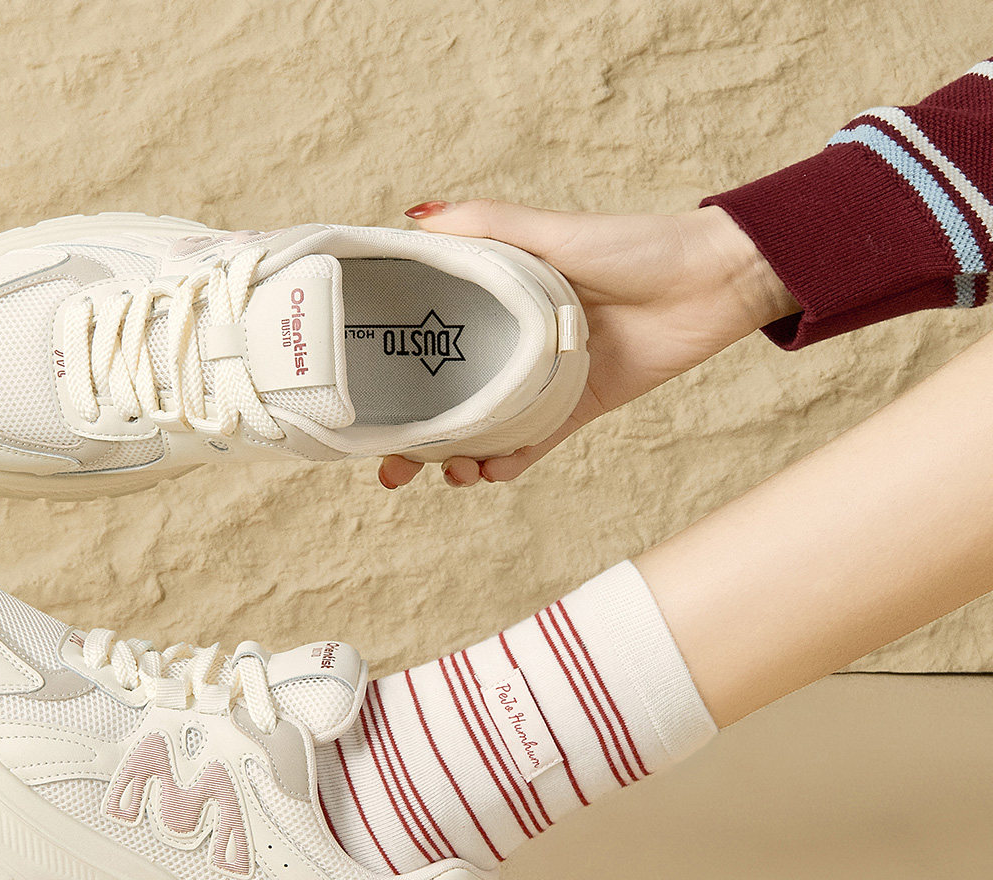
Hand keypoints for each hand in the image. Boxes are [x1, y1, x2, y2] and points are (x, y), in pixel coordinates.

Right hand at [378, 200, 797, 488]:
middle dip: (414, 441)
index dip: (392, 375)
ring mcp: (541, 382)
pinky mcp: (577, 409)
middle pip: (447, 402)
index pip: (428, 343)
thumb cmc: (633, 244)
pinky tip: (489, 471)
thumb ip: (485, 225)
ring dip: (458, 459)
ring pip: (483, 433)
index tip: (361, 403)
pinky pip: (532, 446)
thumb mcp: (551, 230)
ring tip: (450, 470)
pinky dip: (507, 464)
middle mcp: (510, 346)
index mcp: (496, 303)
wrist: (709, 281)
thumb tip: (412, 216)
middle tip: (391, 468)